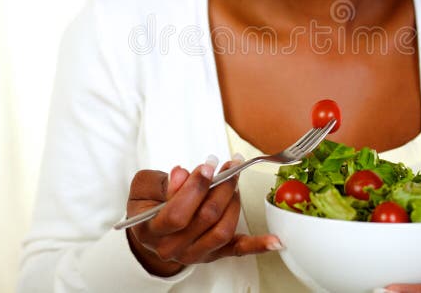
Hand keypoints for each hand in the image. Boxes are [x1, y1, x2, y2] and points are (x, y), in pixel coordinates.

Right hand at [125, 156, 281, 276]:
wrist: (152, 231)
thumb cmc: (148, 206)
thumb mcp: (144, 187)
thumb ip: (161, 181)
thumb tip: (183, 175)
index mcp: (152, 231)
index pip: (177, 214)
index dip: (195, 189)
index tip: (207, 167)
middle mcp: (174, 247)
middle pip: (206, 218)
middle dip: (221, 186)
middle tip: (228, 165)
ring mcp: (196, 253)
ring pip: (223, 229)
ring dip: (234, 200)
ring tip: (234, 179)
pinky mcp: (215, 254)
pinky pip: (238, 250)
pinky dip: (258, 246)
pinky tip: (276, 241)